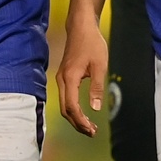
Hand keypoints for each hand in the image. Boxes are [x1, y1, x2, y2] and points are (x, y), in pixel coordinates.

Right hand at [56, 14, 109, 137]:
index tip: (91, 129)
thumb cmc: (92, 43)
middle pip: (65, 109)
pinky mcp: (64, 76)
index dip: (80, 121)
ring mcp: (61, 78)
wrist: (81, 28)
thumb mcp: (100, 65)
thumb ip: (97, 87)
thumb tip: (95, 108)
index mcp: (70, 78)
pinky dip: (73, 109)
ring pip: (64, 104)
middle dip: (77, 123)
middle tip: (91, 132)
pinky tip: (83, 113)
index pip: (72, 107)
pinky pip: (66, 98)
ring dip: (75, 117)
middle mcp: (62, 80)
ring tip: (89, 126)